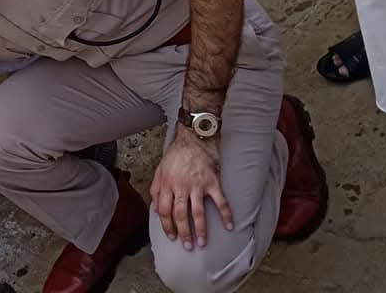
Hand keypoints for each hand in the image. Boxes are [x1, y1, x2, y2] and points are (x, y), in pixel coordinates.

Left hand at [150, 133, 233, 250]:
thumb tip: (156, 209)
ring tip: (203, 243)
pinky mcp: (212, 182)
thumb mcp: (160, 170)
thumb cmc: (176, 155)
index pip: (164, 211)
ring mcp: (197, 185)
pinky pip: (220, 201)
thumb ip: (156, 190)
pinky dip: (225, 215)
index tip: (171, 236)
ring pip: (197, 212)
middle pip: (180, 215)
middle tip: (187, 246)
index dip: (167, 226)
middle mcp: (181, 187)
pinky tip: (229, 226)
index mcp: (167, 185)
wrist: (193, 137)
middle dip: (183, 233)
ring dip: (200, 230)